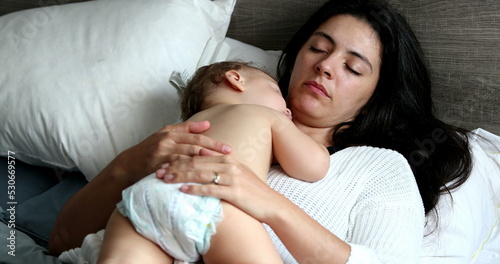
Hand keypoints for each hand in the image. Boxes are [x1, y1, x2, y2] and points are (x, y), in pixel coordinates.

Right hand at [111, 121, 231, 184]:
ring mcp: (161, 154)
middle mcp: (166, 141)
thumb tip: (207, 124)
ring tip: (218, 167)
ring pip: (186, 157)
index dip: (213, 142)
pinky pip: (176, 170)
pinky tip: (200, 178)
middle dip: (213, 151)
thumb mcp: (165, 135)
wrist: (127, 166)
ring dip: (203, 162)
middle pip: (194, 146)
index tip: (228, 148)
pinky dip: (188, 173)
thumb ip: (186, 129)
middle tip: (228, 157)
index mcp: (170, 133)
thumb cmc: (149, 150)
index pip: (196, 137)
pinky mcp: (157, 167)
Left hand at [157, 155, 283, 222]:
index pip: (199, 155)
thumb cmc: (253, 191)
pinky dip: (196, 189)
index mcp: (228, 159)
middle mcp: (229, 165)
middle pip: (196, 162)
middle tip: (158, 171)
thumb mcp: (238, 174)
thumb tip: (203, 166)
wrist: (271, 204)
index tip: (164, 162)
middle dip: (175, 166)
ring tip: (165, 180)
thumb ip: (221, 168)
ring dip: (181, 176)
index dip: (180, 158)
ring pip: (200, 174)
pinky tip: (183, 190)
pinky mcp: (234, 192)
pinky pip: (211, 189)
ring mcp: (232, 178)